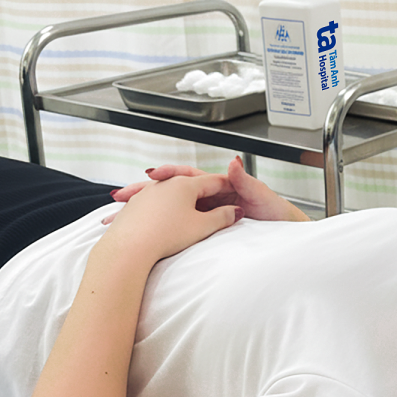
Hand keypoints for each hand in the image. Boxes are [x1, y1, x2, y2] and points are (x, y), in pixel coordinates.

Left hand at [104, 173, 242, 262]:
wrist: (128, 249)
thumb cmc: (165, 236)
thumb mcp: (203, 227)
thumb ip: (223, 217)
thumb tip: (235, 212)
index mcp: (185, 184)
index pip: (213, 182)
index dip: (228, 188)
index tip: (237, 195)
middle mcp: (165, 183)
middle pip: (191, 186)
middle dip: (205, 194)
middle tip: (217, 201)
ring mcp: (146, 193)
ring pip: (169, 192)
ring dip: (180, 200)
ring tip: (186, 209)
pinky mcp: (133, 206)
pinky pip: (152, 202)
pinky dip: (161, 208)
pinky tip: (159, 217)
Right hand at [107, 156, 309, 223]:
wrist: (280, 229)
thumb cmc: (273, 210)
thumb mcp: (260, 195)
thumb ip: (244, 179)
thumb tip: (233, 162)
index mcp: (217, 184)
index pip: (187, 176)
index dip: (168, 174)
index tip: (151, 176)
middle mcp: (206, 196)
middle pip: (169, 192)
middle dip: (143, 193)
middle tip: (121, 196)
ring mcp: (201, 210)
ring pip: (166, 209)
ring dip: (141, 211)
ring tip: (116, 217)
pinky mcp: (200, 225)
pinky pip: (172, 224)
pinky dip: (152, 227)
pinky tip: (133, 234)